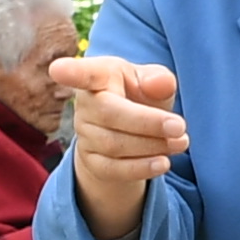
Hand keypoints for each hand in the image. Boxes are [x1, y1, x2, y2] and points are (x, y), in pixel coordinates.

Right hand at [53, 53, 183, 239]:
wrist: (128, 132)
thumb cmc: (141, 96)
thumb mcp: (153, 83)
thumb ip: (159, 80)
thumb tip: (160, 84)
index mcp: (99, 75)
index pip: (83, 73)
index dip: (70, 72)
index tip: (58, 70)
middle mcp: (86, 104)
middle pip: (110, 114)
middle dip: (148, 122)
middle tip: (180, 126)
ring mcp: (84, 134)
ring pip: (115, 144)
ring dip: (153, 145)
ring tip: (181, 142)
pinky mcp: (90, 161)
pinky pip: (114, 169)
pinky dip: (142, 168)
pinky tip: (164, 163)